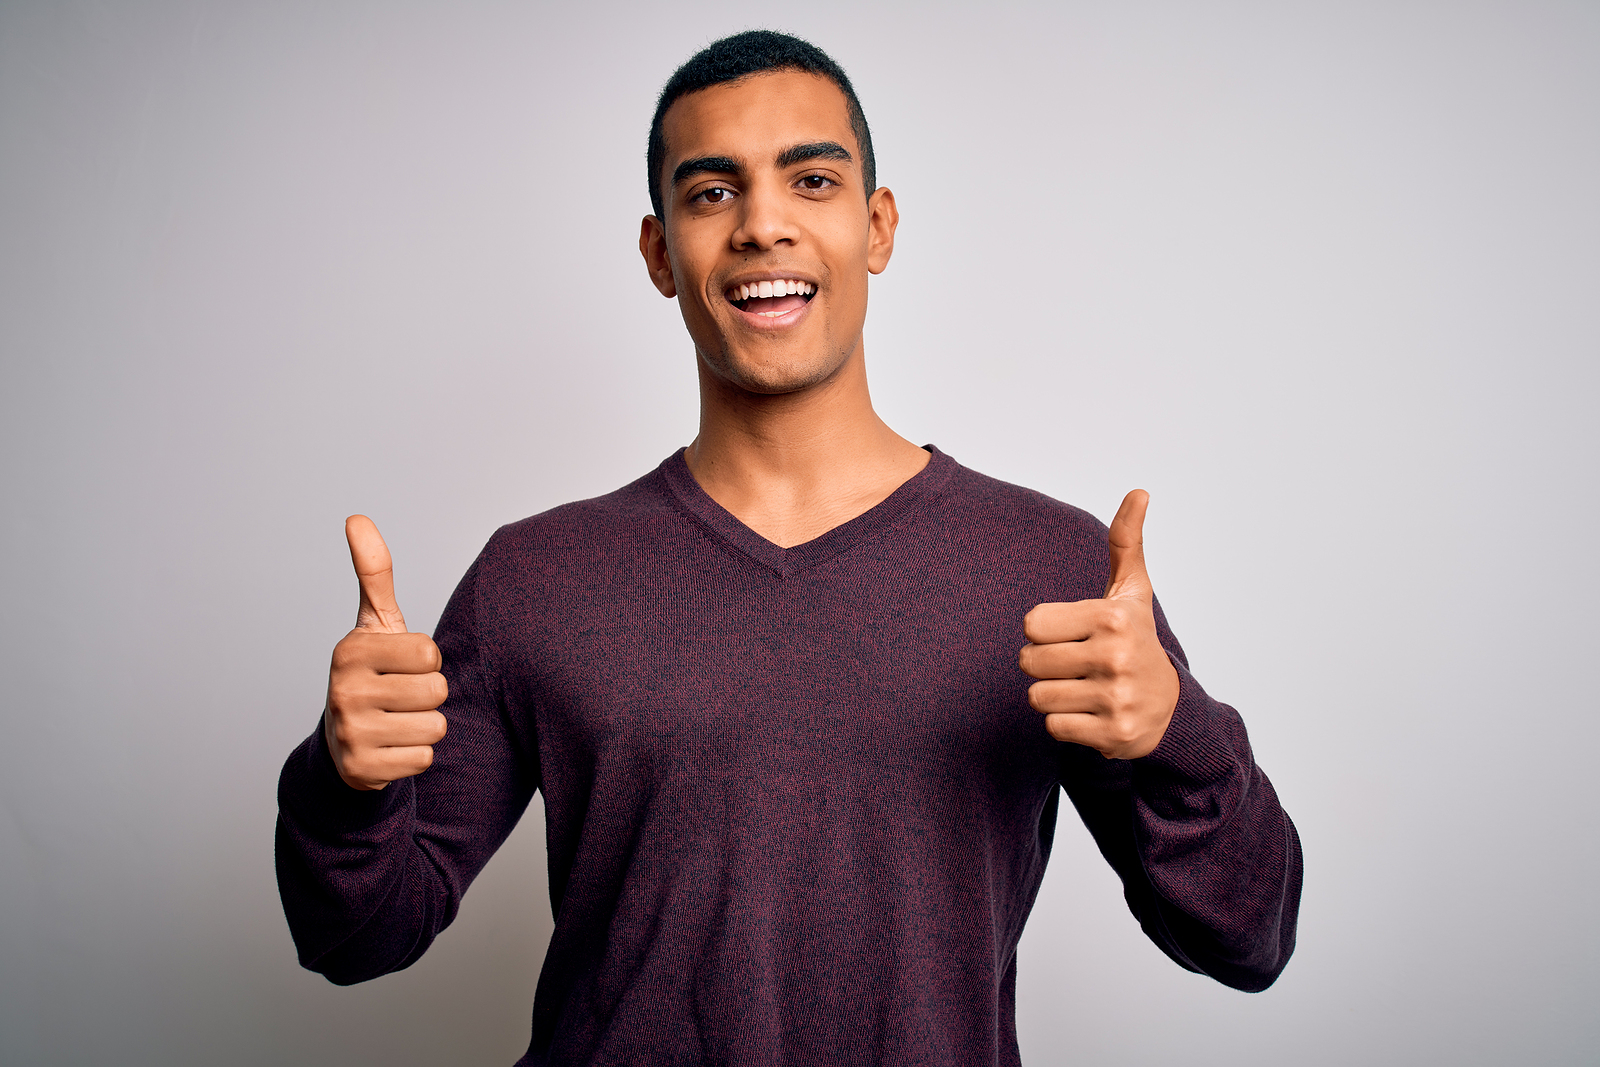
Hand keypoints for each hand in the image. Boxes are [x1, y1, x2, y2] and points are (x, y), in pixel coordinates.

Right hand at [323, 516, 447, 790]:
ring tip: (397, 720)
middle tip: (400, 696)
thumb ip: (374, 573)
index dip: (427, 661)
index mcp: (350, 651)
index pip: (431, 654)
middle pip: (437, 690)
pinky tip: (392, 747)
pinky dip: (415, 755)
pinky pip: (424, 758)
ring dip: (425, 726)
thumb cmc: (372, 672)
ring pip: (435, 726)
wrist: (343, 741)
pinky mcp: (361, 770)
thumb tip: (357, 518)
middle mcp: (343, 691)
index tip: (402, 665)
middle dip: (429, 694)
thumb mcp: (374, 624)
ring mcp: (350, 733)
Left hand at [1018, 490, 1180, 758]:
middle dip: (1045, 664)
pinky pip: (1053, 727)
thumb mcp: (1132, 592)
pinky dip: (1066, 724)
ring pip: (1038, 697)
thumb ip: (1126, 541)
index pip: (1031, 625)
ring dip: (1053, 695)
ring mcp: (1117, 698)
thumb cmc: (1136, 639)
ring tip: (1084, 689)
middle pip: (1029, 661)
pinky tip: (1092, 713)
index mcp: (1113, 617)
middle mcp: (1117, 656)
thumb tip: (1139, 491)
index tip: (1073, 634)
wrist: (1170, 707)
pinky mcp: (1114, 734)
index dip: (1044, 631)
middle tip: (1076, 664)